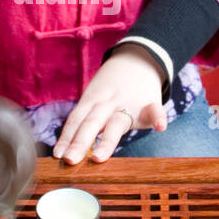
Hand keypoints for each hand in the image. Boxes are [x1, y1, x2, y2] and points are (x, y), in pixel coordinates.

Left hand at [52, 47, 167, 163]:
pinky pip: (155, 110)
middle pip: (91, 123)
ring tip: (98, 157)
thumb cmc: (111, 87)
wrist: (139, 58)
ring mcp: (129, 103)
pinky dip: (158, 117)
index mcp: (92, 101)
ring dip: (107, 140)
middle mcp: (107, 102)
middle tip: (69, 160)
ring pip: (117, 123)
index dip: (66, 137)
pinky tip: (161, 127)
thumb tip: (64, 150)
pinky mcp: (150, 104)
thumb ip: (84, 120)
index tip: (57, 156)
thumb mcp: (94, 97)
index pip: (76, 119)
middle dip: (79, 142)